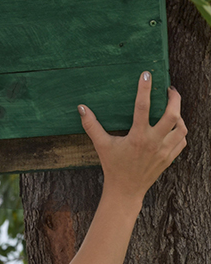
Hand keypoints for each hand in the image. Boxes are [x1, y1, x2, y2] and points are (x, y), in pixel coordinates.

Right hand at [79, 72, 186, 201]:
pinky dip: (179, 130)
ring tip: (172, 108)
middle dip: (174, 98)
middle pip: (172, 114)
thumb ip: (91, 126)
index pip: (142, 107)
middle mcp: (154, 142)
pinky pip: (181, 140)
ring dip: (179, 114)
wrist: (126, 190)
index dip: (144, 88)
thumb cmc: (113, 166)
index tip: (146, 74)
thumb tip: (81, 108)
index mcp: (137, 137)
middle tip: (169, 90)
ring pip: (181, 127)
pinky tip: (173, 127)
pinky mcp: (170, 157)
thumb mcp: (101, 145)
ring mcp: (164, 151)